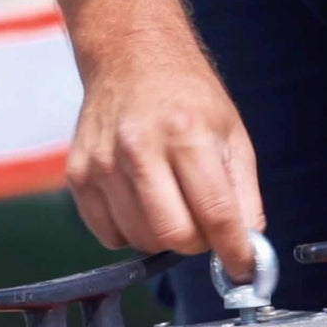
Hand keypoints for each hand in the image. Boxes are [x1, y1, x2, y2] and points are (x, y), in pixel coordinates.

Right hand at [65, 37, 264, 277]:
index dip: (234, 251)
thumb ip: (244, 194)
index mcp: (185, 133)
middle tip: (203, 224)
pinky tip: (141, 201)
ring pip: (140, 239)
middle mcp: (138, 147)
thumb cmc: (186, 96)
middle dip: (197, 243)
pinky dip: (131, 231)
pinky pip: (108, 234)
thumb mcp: (232, 134)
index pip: (215, 213)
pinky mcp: (78, 175)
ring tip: (171, 202)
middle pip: (173, 236)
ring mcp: (102, 163)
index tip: (242, 269)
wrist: (130, 57)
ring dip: (163, 236)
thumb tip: (249, 249)